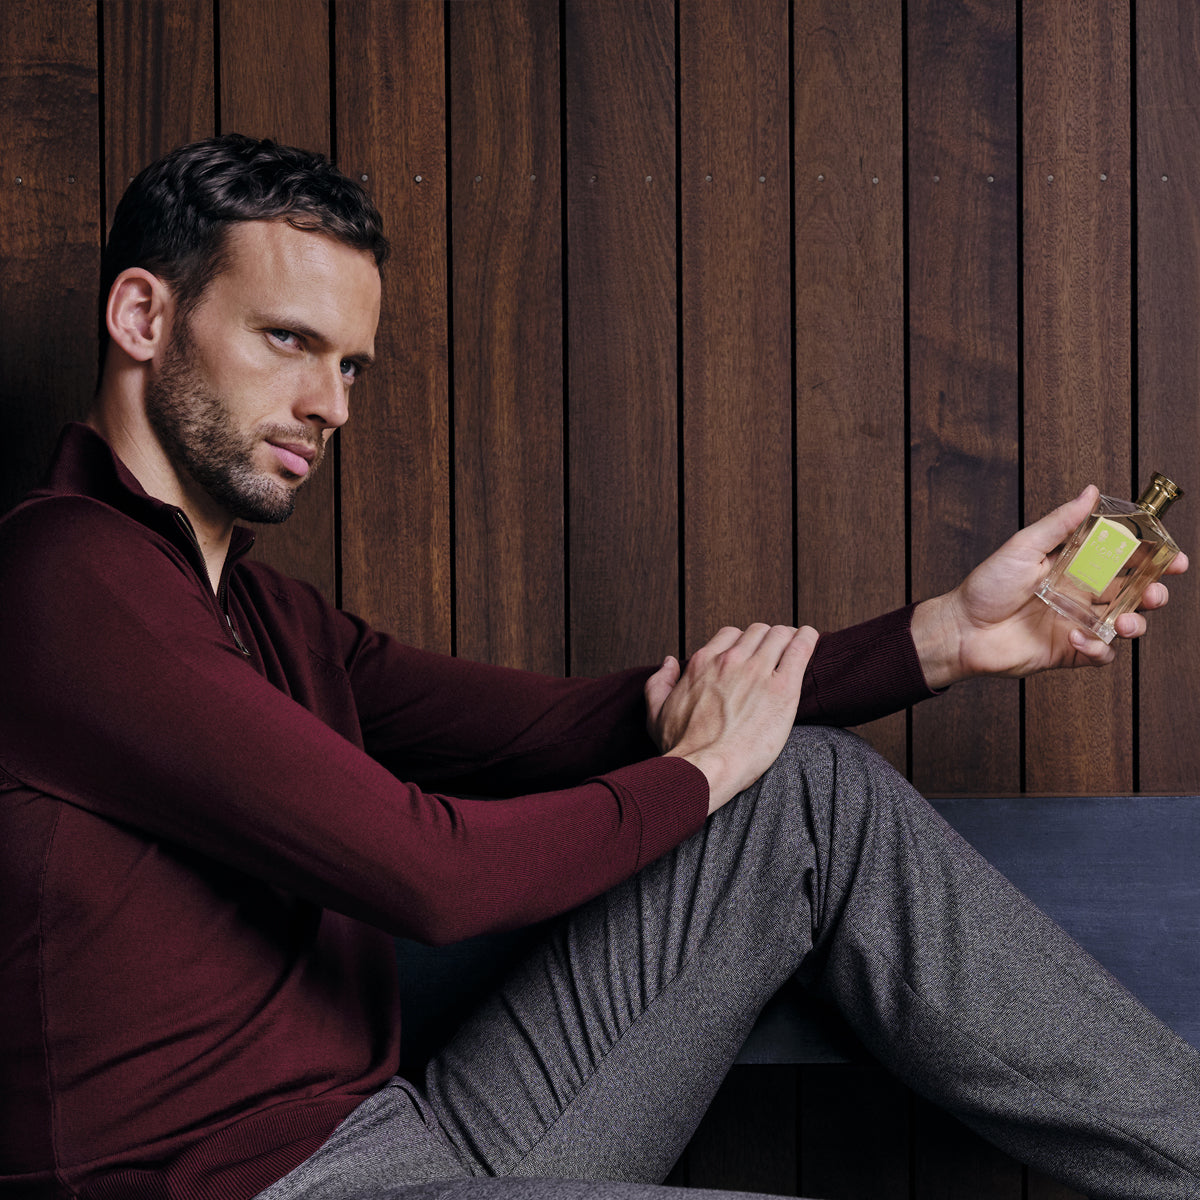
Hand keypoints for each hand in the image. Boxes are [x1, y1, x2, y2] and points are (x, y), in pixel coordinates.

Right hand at [644, 623, 818, 813]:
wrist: (704, 769)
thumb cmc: (681, 748)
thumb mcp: (656, 713)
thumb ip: (659, 683)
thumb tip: (669, 662)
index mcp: (703, 663)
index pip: (730, 634)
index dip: (743, 643)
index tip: (751, 654)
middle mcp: (730, 661)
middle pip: (757, 631)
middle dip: (768, 638)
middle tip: (776, 652)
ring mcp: (757, 672)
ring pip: (779, 635)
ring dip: (788, 637)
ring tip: (795, 645)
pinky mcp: (783, 688)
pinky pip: (801, 649)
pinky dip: (807, 639)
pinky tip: (810, 638)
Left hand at [911, 486, 1187, 687]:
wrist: (961, 628)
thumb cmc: (986, 586)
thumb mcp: (1024, 547)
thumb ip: (1060, 523)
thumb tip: (1090, 491)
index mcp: (1077, 568)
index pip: (1125, 562)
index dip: (1154, 561)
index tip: (1176, 559)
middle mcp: (1082, 596)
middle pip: (1134, 595)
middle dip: (1154, 594)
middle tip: (1156, 593)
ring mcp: (1078, 625)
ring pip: (1125, 626)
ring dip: (1136, 624)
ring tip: (1128, 622)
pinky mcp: (1069, 652)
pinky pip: (1099, 654)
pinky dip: (1097, 649)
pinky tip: (1077, 638)